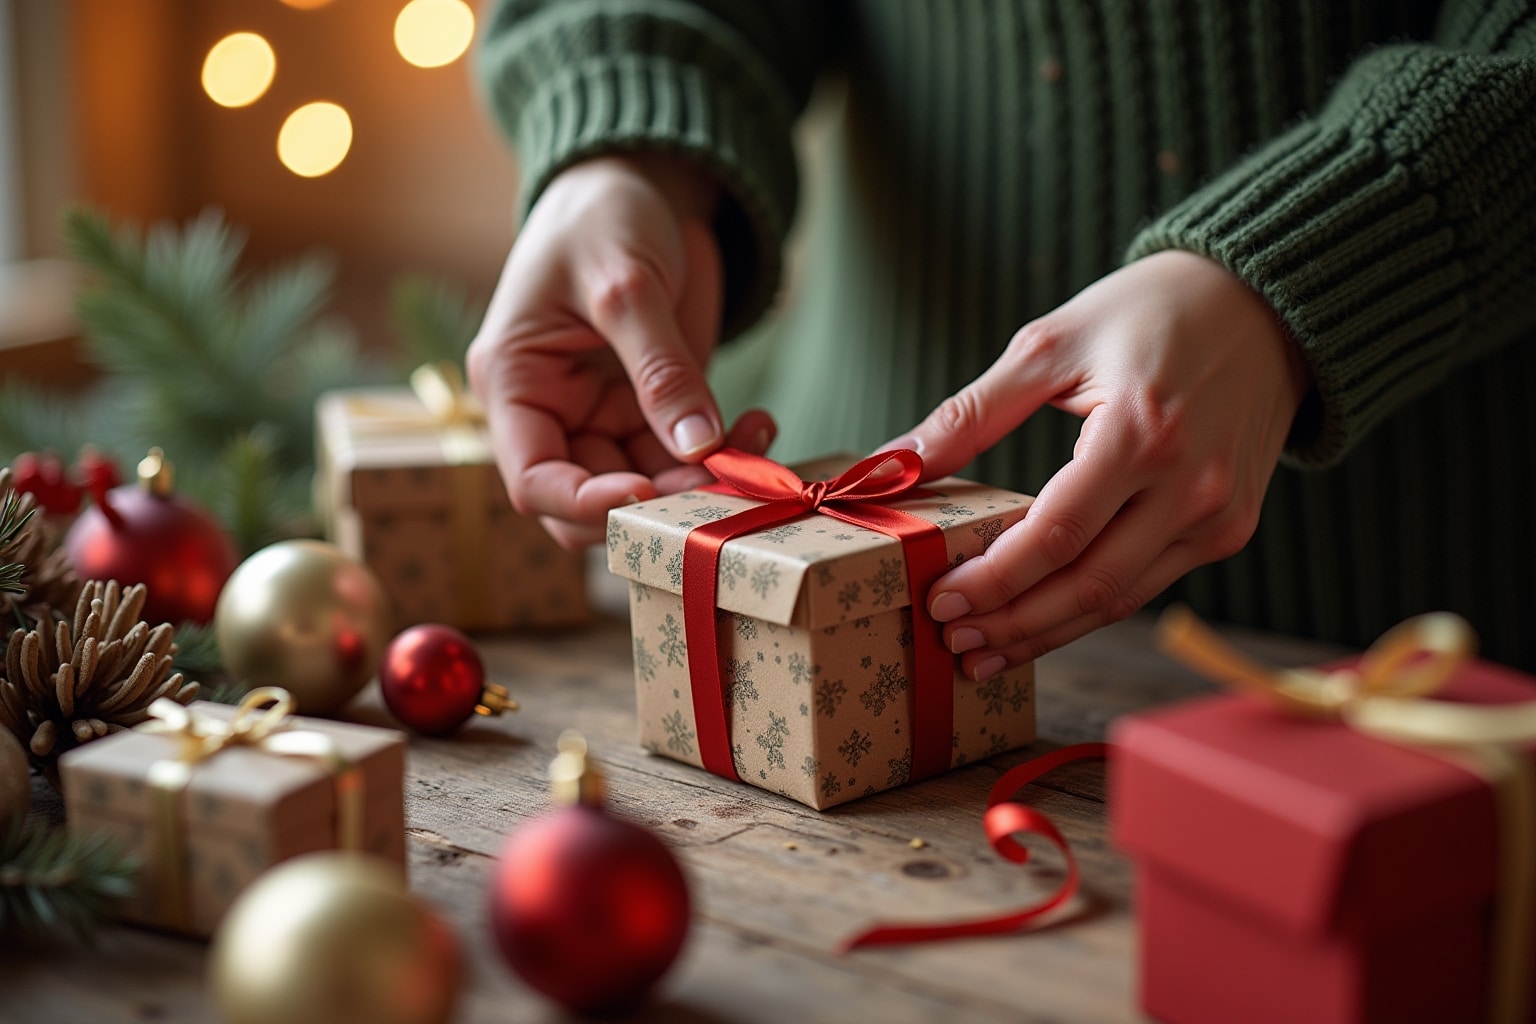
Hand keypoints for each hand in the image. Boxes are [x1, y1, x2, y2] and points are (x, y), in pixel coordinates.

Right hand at [466, 153, 775, 547]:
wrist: (639, 181)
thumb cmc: (604, 216)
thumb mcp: (627, 285)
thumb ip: (660, 368)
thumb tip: (698, 447)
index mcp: (514, 386)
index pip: (535, 482)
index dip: (587, 504)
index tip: (649, 493)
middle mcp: (553, 415)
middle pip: (593, 501)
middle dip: (656, 501)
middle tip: (719, 482)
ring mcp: (604, 417)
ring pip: (648, 489)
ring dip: (701, 484)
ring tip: (756, 447)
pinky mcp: (652, 411)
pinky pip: (684, 460)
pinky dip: (723, 455)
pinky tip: (760, 428)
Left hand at [886, 251, 1312, 676]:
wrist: (1263, 306)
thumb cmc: (1150, 312)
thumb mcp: (1050, 344)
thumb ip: (971, 412)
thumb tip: (891, 462)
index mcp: (1143, 431)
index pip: (1056, 534)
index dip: (994, 579)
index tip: (938, 598)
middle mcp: (1190, 485)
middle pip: (1088, 585)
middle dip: (1012, 622)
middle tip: (950, 639)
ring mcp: (1218, 515)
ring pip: (1119, 600)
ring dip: (1046, 632)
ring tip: (983, 650)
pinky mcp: (1229, 528)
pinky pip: (1147, 584)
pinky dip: (1089, 610)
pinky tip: (1040, 622)